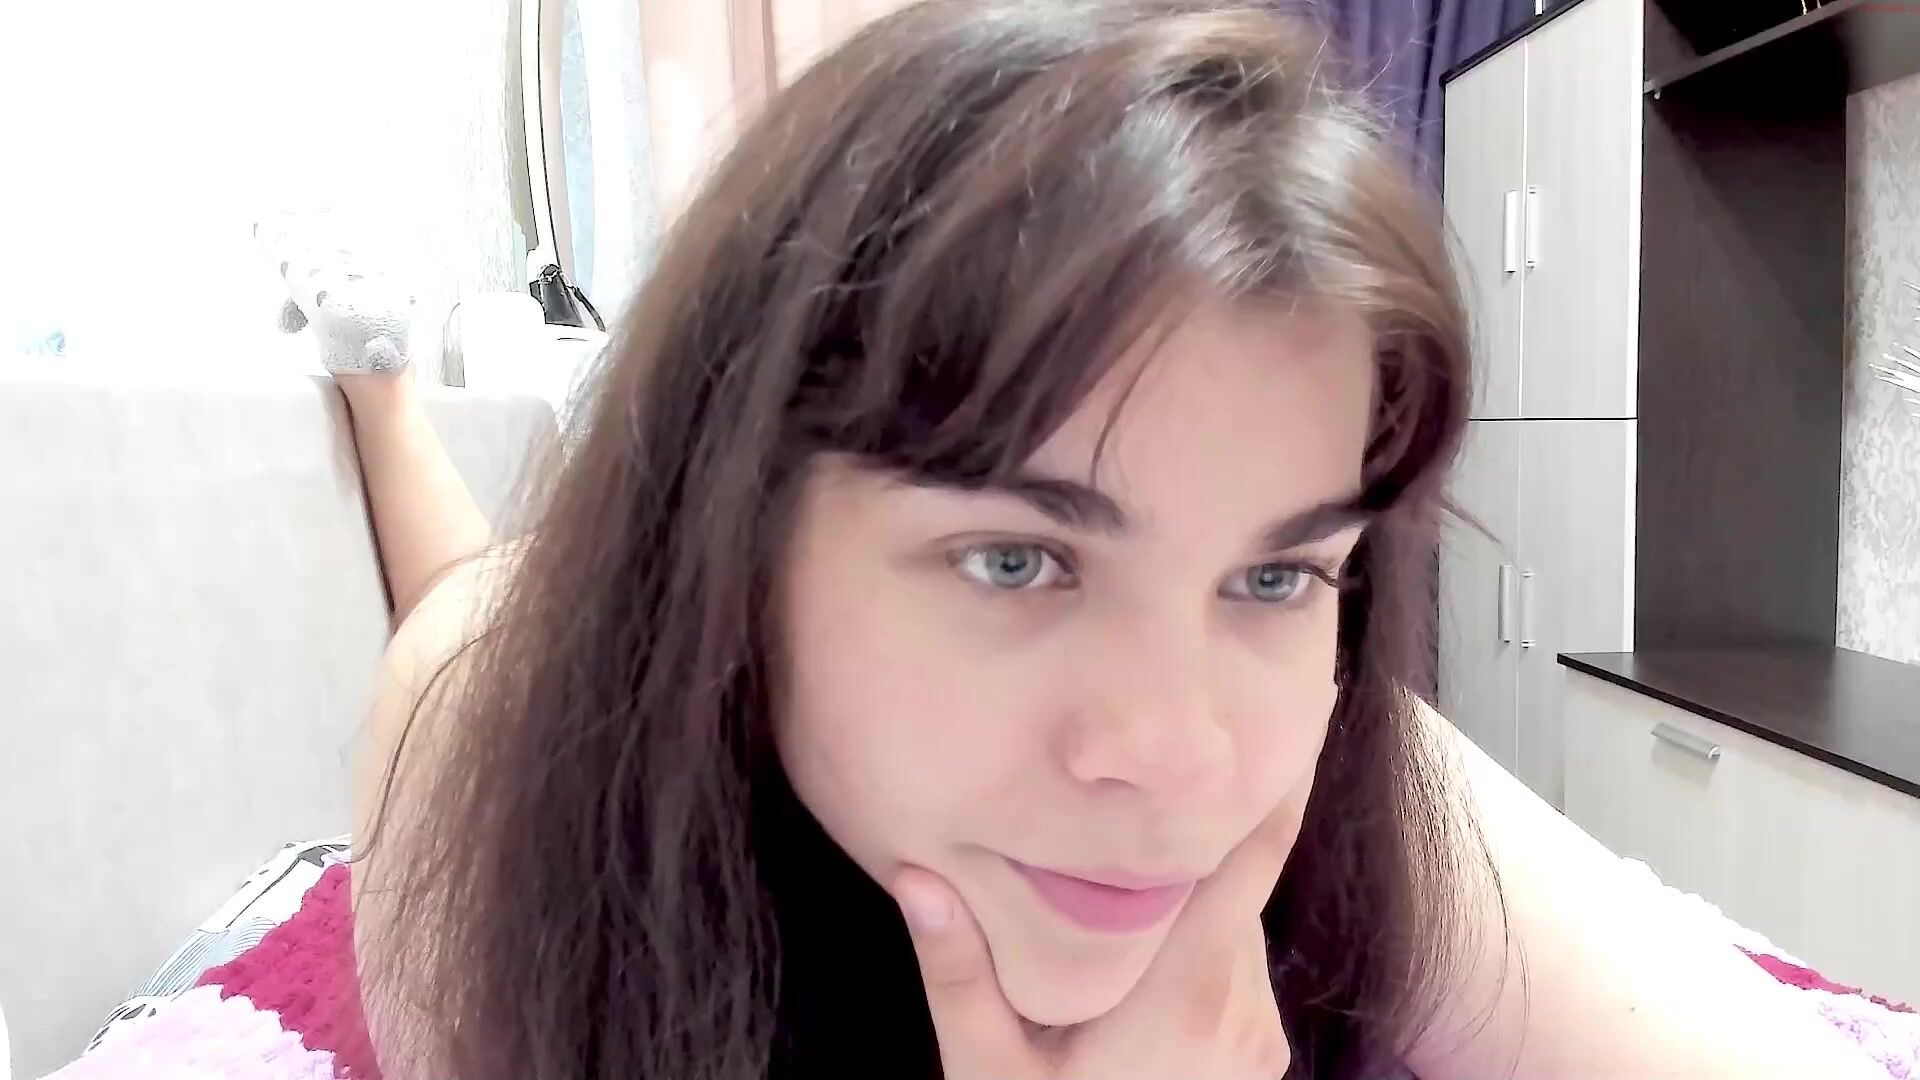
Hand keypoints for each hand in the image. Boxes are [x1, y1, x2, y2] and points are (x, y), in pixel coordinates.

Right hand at [891, 805, 1299, 1079]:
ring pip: (1233, 938)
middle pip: (1227, 894)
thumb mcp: (990, 1072)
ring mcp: (1256, 1044)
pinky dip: (1201, 961)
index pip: (1249, 863)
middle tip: (1138, 827)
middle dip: (1184, 859)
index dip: (1282, 785)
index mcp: (1182, 993)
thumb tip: (916, 879)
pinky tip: (1140, 994)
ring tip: (1123, 932)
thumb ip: (958, 974)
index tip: (1321, 708)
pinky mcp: (1258, 1066)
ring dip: (1191, 917)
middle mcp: (1238, 1011)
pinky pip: (1236, 982)